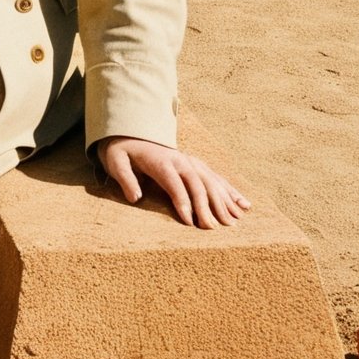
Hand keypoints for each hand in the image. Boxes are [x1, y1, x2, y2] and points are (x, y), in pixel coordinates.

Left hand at [98, 136, 250, 228]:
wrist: (129, 130)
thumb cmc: (121, 150)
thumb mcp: (114, 161)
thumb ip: (125, 178)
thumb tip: (135, 197)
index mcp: (160, 162)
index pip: (175, 184)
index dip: (183, 202)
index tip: (191, 222)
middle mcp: (179, 160)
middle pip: (197, 183)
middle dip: (207, 206)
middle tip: (214, 227)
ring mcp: (189, 161)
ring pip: (211, 180)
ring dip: (224, 200)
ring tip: (235, 220)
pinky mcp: (195, 164)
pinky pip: (215, 177)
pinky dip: (230, 190)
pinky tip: (243, 203)